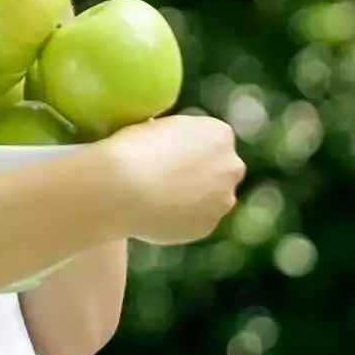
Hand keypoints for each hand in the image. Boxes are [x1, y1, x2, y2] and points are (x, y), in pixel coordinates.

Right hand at [95, 115, 246, 245]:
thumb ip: (179, 138)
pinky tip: (159, 215)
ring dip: (197, 199)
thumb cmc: (134, 148)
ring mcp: (223, 200)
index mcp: (219, 134)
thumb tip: (175, 149)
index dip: (192, 147)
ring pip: (215, 199)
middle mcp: (230, 167)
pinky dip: (184, 219)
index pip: (214, 139)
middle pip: (223, 169)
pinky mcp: (208, 227)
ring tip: (163, 200)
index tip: (172, 152)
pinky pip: (198, 221)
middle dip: (205, 174)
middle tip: (171, 177)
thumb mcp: (159, 126)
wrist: (123, 188)